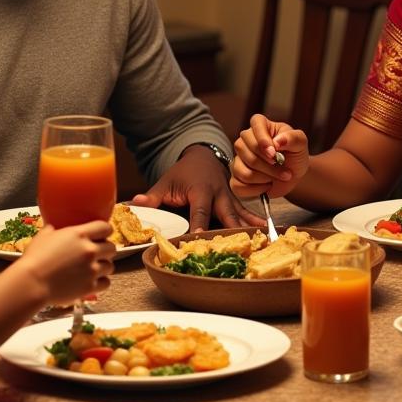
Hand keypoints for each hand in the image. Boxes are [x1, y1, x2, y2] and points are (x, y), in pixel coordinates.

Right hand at [19, 221, 114, 305]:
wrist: (31, 283)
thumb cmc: (34, 259)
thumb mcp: (43, 236)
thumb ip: (53, 230)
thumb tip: (53, 227)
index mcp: (80, 234)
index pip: (106, 227)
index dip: (105, 232)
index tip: (101, 236)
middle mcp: (89, 250)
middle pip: (111, 247)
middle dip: (105, 251)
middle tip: (97, 255)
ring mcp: (91, 269)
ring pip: (110, 266)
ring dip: (103, 267)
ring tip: (93, 269)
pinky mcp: (90, 287)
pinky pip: (106, 283)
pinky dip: (101, 283)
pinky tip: (92, 281)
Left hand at [131, 146, 263, 231]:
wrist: (202, 156)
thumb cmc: (182, 173)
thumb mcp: (166, 182)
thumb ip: (153, 196)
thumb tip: (134, 203)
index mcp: (199, 190)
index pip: (199, 211)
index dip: (199, 225)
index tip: (199, 238)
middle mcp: (218, 194)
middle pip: (226, 213)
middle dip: (232, 229)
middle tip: (239, 245)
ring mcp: (229, 197)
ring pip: (240, 213)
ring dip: (250, 226)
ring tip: (263, 237)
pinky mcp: (235, 201)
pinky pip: (245, 212)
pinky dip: (255, 221)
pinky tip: (267, 231)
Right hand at [229, 114, 308, 199]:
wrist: (294, 174)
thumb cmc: (295, 154)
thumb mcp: (300, 143)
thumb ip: (293, 138)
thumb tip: (277, 142)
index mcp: (261, 125)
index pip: (255, 123)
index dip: (262, 140)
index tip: (274, 154)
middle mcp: (246, 139)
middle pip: (245, 150)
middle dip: (268, 166)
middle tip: (286, 172)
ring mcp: (239, 158)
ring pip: (243, 170)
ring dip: (264, 178)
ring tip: (278, 178)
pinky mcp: (237, 177)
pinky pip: (237, 185)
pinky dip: (255, 190)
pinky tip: (267, 186)